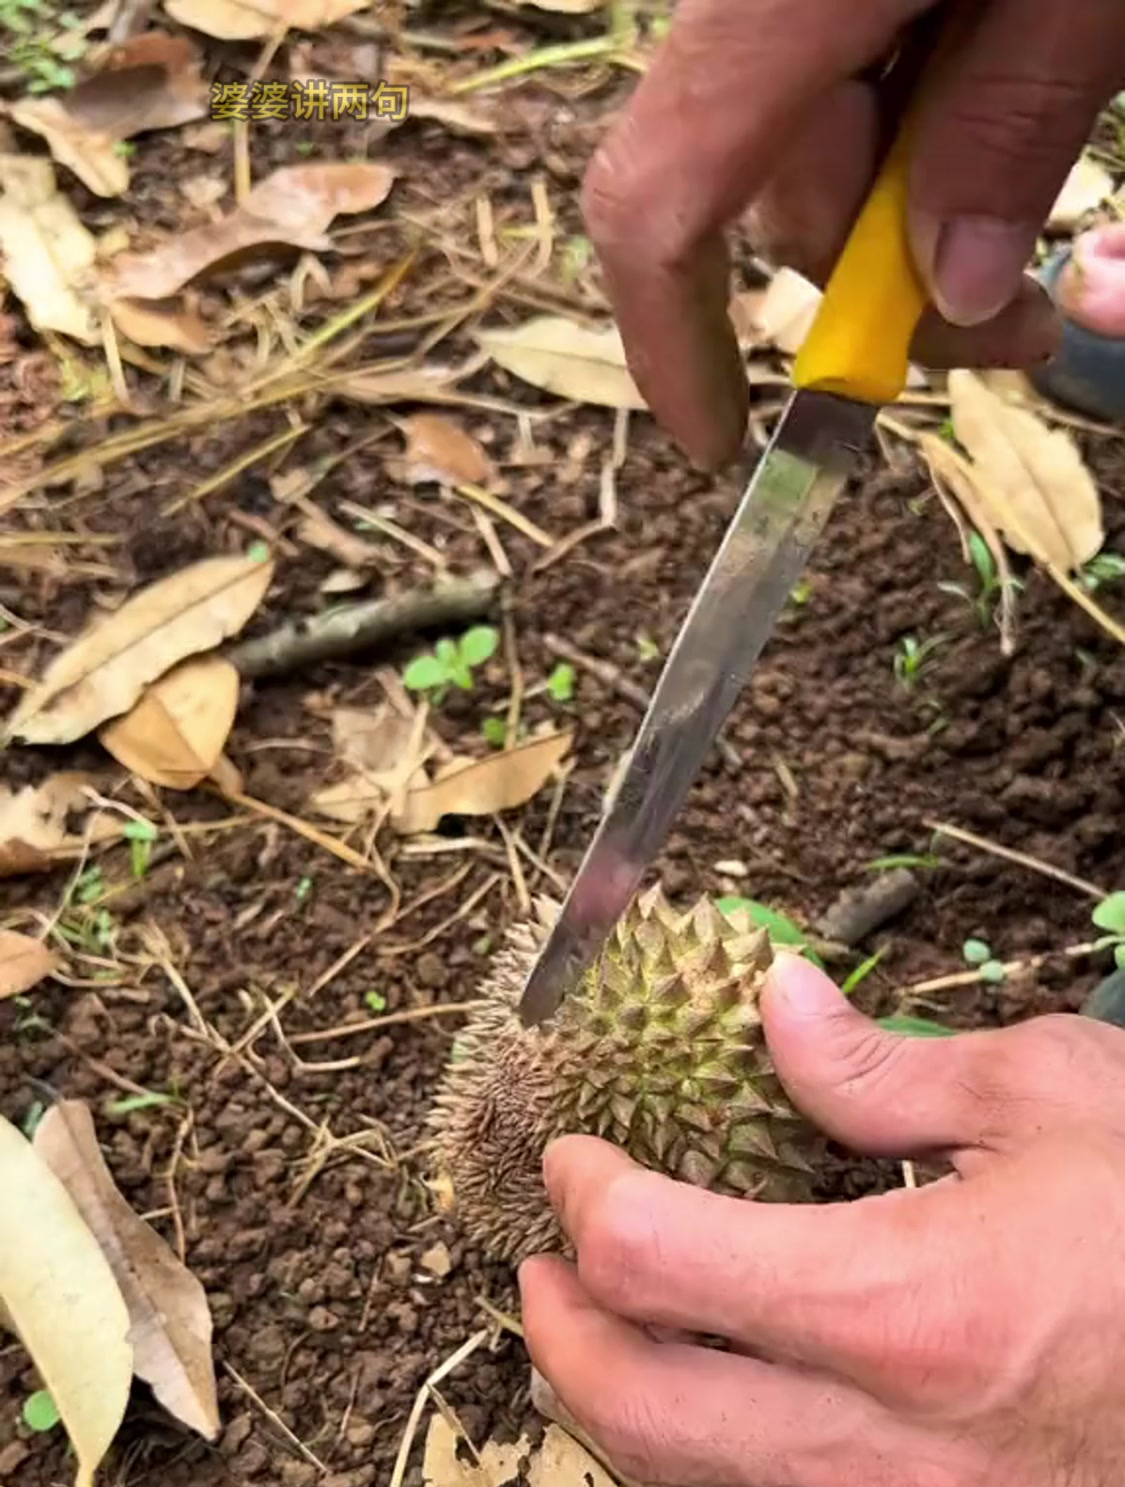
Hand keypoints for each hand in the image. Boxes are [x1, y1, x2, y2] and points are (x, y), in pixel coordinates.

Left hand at [520, 954, 1124, 1486]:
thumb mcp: (1050, 1101)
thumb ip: (883, 1067)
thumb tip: (774, 1002)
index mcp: (905, 1309)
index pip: (657, 1262)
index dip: (587, 1195)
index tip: (578, 1156)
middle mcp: (888, 1451)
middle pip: (638, 1412)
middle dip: (556, 1328)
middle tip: (543, 1260)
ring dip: (610, 1407)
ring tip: (599, 1326)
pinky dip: (699, 1464)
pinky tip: (710, 1400)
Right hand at [582, 0, 1124, 467]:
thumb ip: (1013, 122)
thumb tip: (953, 291)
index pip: (659, 203)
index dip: (671, 346)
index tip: (729, 443)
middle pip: (766, 190)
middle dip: (875, 289)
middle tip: (1014, 338)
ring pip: (814, 139)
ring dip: (914, 214)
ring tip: (1043, 219)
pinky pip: (846, 66)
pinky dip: (922, 123)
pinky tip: (1003, 100)